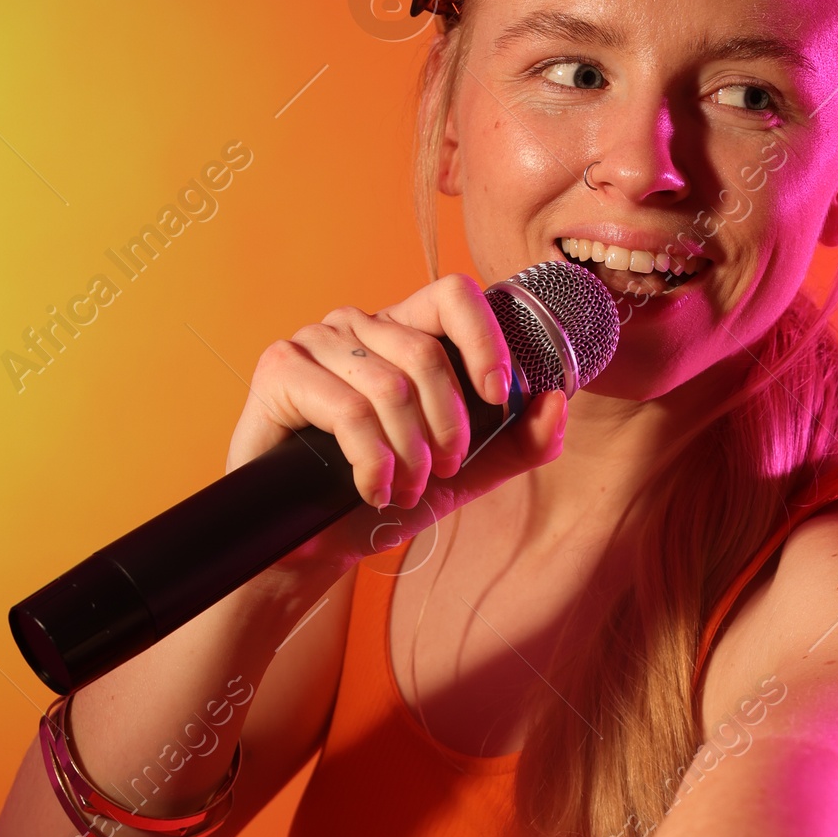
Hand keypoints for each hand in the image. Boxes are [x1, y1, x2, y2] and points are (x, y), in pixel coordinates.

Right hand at [224, 273, 566, 599]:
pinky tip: (371, 489)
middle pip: (427, 352)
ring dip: (408, 455)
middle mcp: (359, 326)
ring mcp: (316, 341)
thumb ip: (519, 442)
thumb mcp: (466, 474)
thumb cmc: (386, 496)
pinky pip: (347, 409)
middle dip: (448, 427)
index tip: (500, 396)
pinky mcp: (281, 369)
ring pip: (390, 385)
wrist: (317, 542)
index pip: (453, 294)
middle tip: (441, 471)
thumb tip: (556, 401)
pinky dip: (371, 462)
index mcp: (404, 333)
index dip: (485, 339)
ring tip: (403, 490)